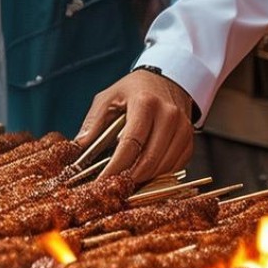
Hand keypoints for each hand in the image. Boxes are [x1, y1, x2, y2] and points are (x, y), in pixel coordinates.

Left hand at [75, 69, 196, 183]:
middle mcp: (169, 116)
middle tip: (114, 187)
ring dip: (145, 179)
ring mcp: (183, 128)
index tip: (103, 180)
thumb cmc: (132, 90)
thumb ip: (93, 123)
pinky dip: (159, 174)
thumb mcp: (107, 98)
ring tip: (126, 183)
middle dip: (131, 177)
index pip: (131, 142)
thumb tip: (78, 148)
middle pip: (150, 158)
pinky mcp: (190, 139)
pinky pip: (176, 165)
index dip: (117, 165)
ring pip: (164, 165)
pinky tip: (143, 175)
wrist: (166, 80)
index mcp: (145, 103)